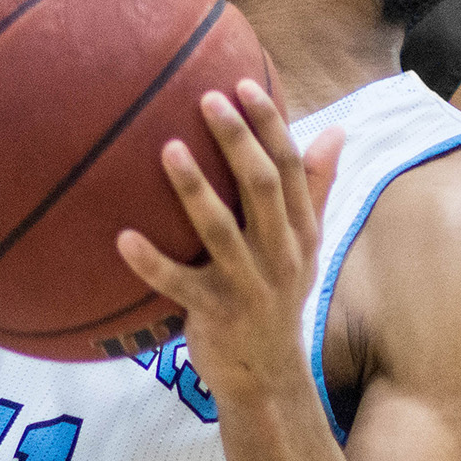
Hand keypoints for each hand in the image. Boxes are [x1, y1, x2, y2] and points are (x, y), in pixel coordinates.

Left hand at [117, 79, 343, 407]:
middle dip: (238, 140)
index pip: (291, 167)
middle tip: (207, 99)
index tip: (242, 84)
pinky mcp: (215, 313)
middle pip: (263, 187)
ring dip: (194, 189)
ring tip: (167, 149)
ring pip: (221, 230)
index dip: (268, 124)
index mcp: (301, 231)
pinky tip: (122, 238)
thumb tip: (338, 131)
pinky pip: (179, 284)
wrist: (268, 376)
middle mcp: (281, 254)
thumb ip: (317, 188)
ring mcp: (249, 285)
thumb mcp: (307, 245)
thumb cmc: (279, 296)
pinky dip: (151, 262)